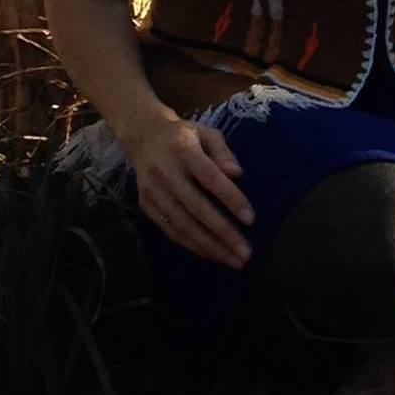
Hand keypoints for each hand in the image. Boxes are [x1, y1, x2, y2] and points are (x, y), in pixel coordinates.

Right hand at [121, 113, 254, 268]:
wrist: (143, 136)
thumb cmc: (184, 136)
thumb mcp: (207, 133)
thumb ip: (223, 152)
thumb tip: (237, 174)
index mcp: (183, 150)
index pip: (209, 178)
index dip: (230, 198)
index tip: (250, 219)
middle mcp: (164, 173)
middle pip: (196, 208)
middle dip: (223, 233)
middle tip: (245, 253)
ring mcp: (152, 192)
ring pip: (182, 225)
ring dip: (209, 246)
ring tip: (233, 260)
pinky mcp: (146, 206)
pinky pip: (171, 230)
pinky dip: (192, 245)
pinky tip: (211, 254)